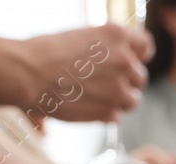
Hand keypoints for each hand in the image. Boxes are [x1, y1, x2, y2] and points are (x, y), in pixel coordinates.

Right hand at [17, 24, 150, 123]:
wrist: (29, 72)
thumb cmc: (47, 51)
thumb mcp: (83, 36)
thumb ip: (107, 47)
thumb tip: (121, 59)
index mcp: (117, 35)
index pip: (146, 46)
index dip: (139, 55)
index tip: (132, 62)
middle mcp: (124, 60)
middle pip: (140, 76)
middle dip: (126, 80)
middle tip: (104, 83)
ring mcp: (119, 88)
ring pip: (133, 100)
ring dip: (119, 100)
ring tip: (96, 96)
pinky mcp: (109, 111)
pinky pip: (117, 116)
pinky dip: (106, 114)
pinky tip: (88, 106)